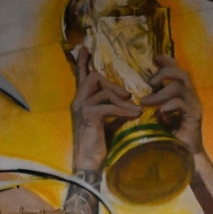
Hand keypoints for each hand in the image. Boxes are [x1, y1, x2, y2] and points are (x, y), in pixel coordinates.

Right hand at [70, 46, 141, 172]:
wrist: (89, 166)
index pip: (81, 77)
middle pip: (93, 78)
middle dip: (111, 84)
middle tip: (127, 96)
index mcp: (81, 102)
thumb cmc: (99, 147)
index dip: (83, 63)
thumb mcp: (109, 122)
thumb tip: (128, 100)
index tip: (84, 47)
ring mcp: (80, 108)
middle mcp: (78, 102)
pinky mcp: (87, 115)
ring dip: (120, 99)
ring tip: (134, 110)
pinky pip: (108, 106)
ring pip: (102, 90)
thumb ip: (113, 108)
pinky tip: (134, 116)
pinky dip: (123, 111)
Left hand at [142, 54, 203, 153]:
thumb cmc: (169, 136)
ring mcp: (194, 106)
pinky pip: (181, 103)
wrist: (185, 156)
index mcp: (183, 93)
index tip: (154, 58)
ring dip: (160, 93)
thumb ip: (154, 103)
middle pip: (182, 74)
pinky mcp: (194, 117)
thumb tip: (139, 93)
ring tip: (146, 102)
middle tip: (149, 83)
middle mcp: (191, 97)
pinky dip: (167, 106)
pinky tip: (160, 115)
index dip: (167, 62)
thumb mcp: (158, 115)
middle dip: (164, 74)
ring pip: (180, 87)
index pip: (178, 70)